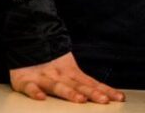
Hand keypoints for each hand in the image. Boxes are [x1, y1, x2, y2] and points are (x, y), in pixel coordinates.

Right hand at [9, 52, 124, 103]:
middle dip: (92, 93)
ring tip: (80, 100)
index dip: (105, 91)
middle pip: (78, 86)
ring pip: (57, 86)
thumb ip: (84, 83)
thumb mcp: (69, 71)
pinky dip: (35, 92)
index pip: (92, 83)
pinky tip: (41, 98)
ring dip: (69, 93)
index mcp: (72, 73)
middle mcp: (61, 75)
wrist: (28, 44)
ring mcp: (43, 77)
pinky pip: (30, 87)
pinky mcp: (25, 81)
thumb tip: (107, 94)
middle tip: (104, 101)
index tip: (119, 98)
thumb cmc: (50, 64)